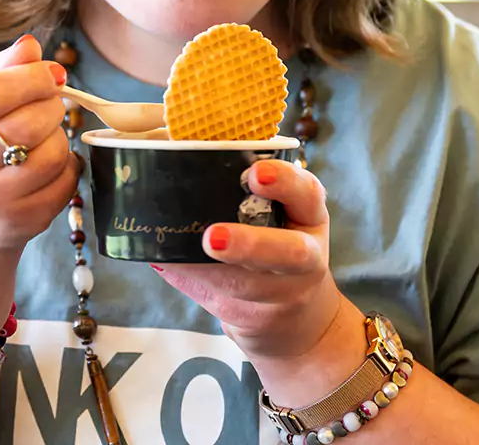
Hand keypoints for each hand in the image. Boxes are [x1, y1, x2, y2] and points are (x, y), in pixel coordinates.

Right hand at [0, 34, 80, 252]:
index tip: (52, 72)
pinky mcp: (20, 224)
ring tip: (44, 136)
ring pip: (53, 153)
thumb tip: (31, 45)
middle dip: (51, 104)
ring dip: (59, 136)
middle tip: (50, 102)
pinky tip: (49, 164)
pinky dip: (68, 166)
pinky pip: (66, 181)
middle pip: (28, 123)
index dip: (31, 77)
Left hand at [151, 159, 345, 374]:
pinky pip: (220, 302)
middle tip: (212, 237)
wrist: (299, 319)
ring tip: (174, 256)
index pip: (307, 192)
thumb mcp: (279, 214)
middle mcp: (308, 257)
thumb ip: (244, 190)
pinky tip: (169, 266)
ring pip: (245, 286)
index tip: (255, 172)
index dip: (284, 181)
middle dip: (250, 245)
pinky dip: (191, 283)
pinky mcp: (259, 321)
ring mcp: (286, 295)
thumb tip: (174, 156)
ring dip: (205, 271)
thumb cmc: (276, 244)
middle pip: (289, 253)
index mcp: (309, 215)